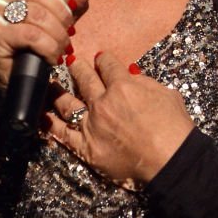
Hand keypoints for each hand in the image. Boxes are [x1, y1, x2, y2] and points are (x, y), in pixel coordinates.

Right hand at [0, 0, 91, 87]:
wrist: (7, 77)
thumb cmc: (28, 46)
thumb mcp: (54, 21)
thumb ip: (70, 4)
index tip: (72, 6)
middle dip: (62, 14)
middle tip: (69, 32)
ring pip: (38, 13)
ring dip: (58, 34)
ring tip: (62, 48)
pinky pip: (31, 35)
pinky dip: (48, 47)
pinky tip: (52, 57)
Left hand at [46, 51, 195, 186]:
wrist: (171, 159)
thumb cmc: (175, 128)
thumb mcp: (166, 94)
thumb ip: (145, 82)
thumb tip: (131, 75)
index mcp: (123, 86)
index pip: (108, 66)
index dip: (103, 59)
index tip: (99, 57)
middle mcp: (103, 102)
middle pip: (85, 80)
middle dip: (77, 68)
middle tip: (71, 61)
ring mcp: (92, 125)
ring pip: (67, 103)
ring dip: (57, 90)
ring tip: (51, 83)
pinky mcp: (86, 147)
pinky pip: (63, 135)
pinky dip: (50, 125)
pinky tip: (43, 117)